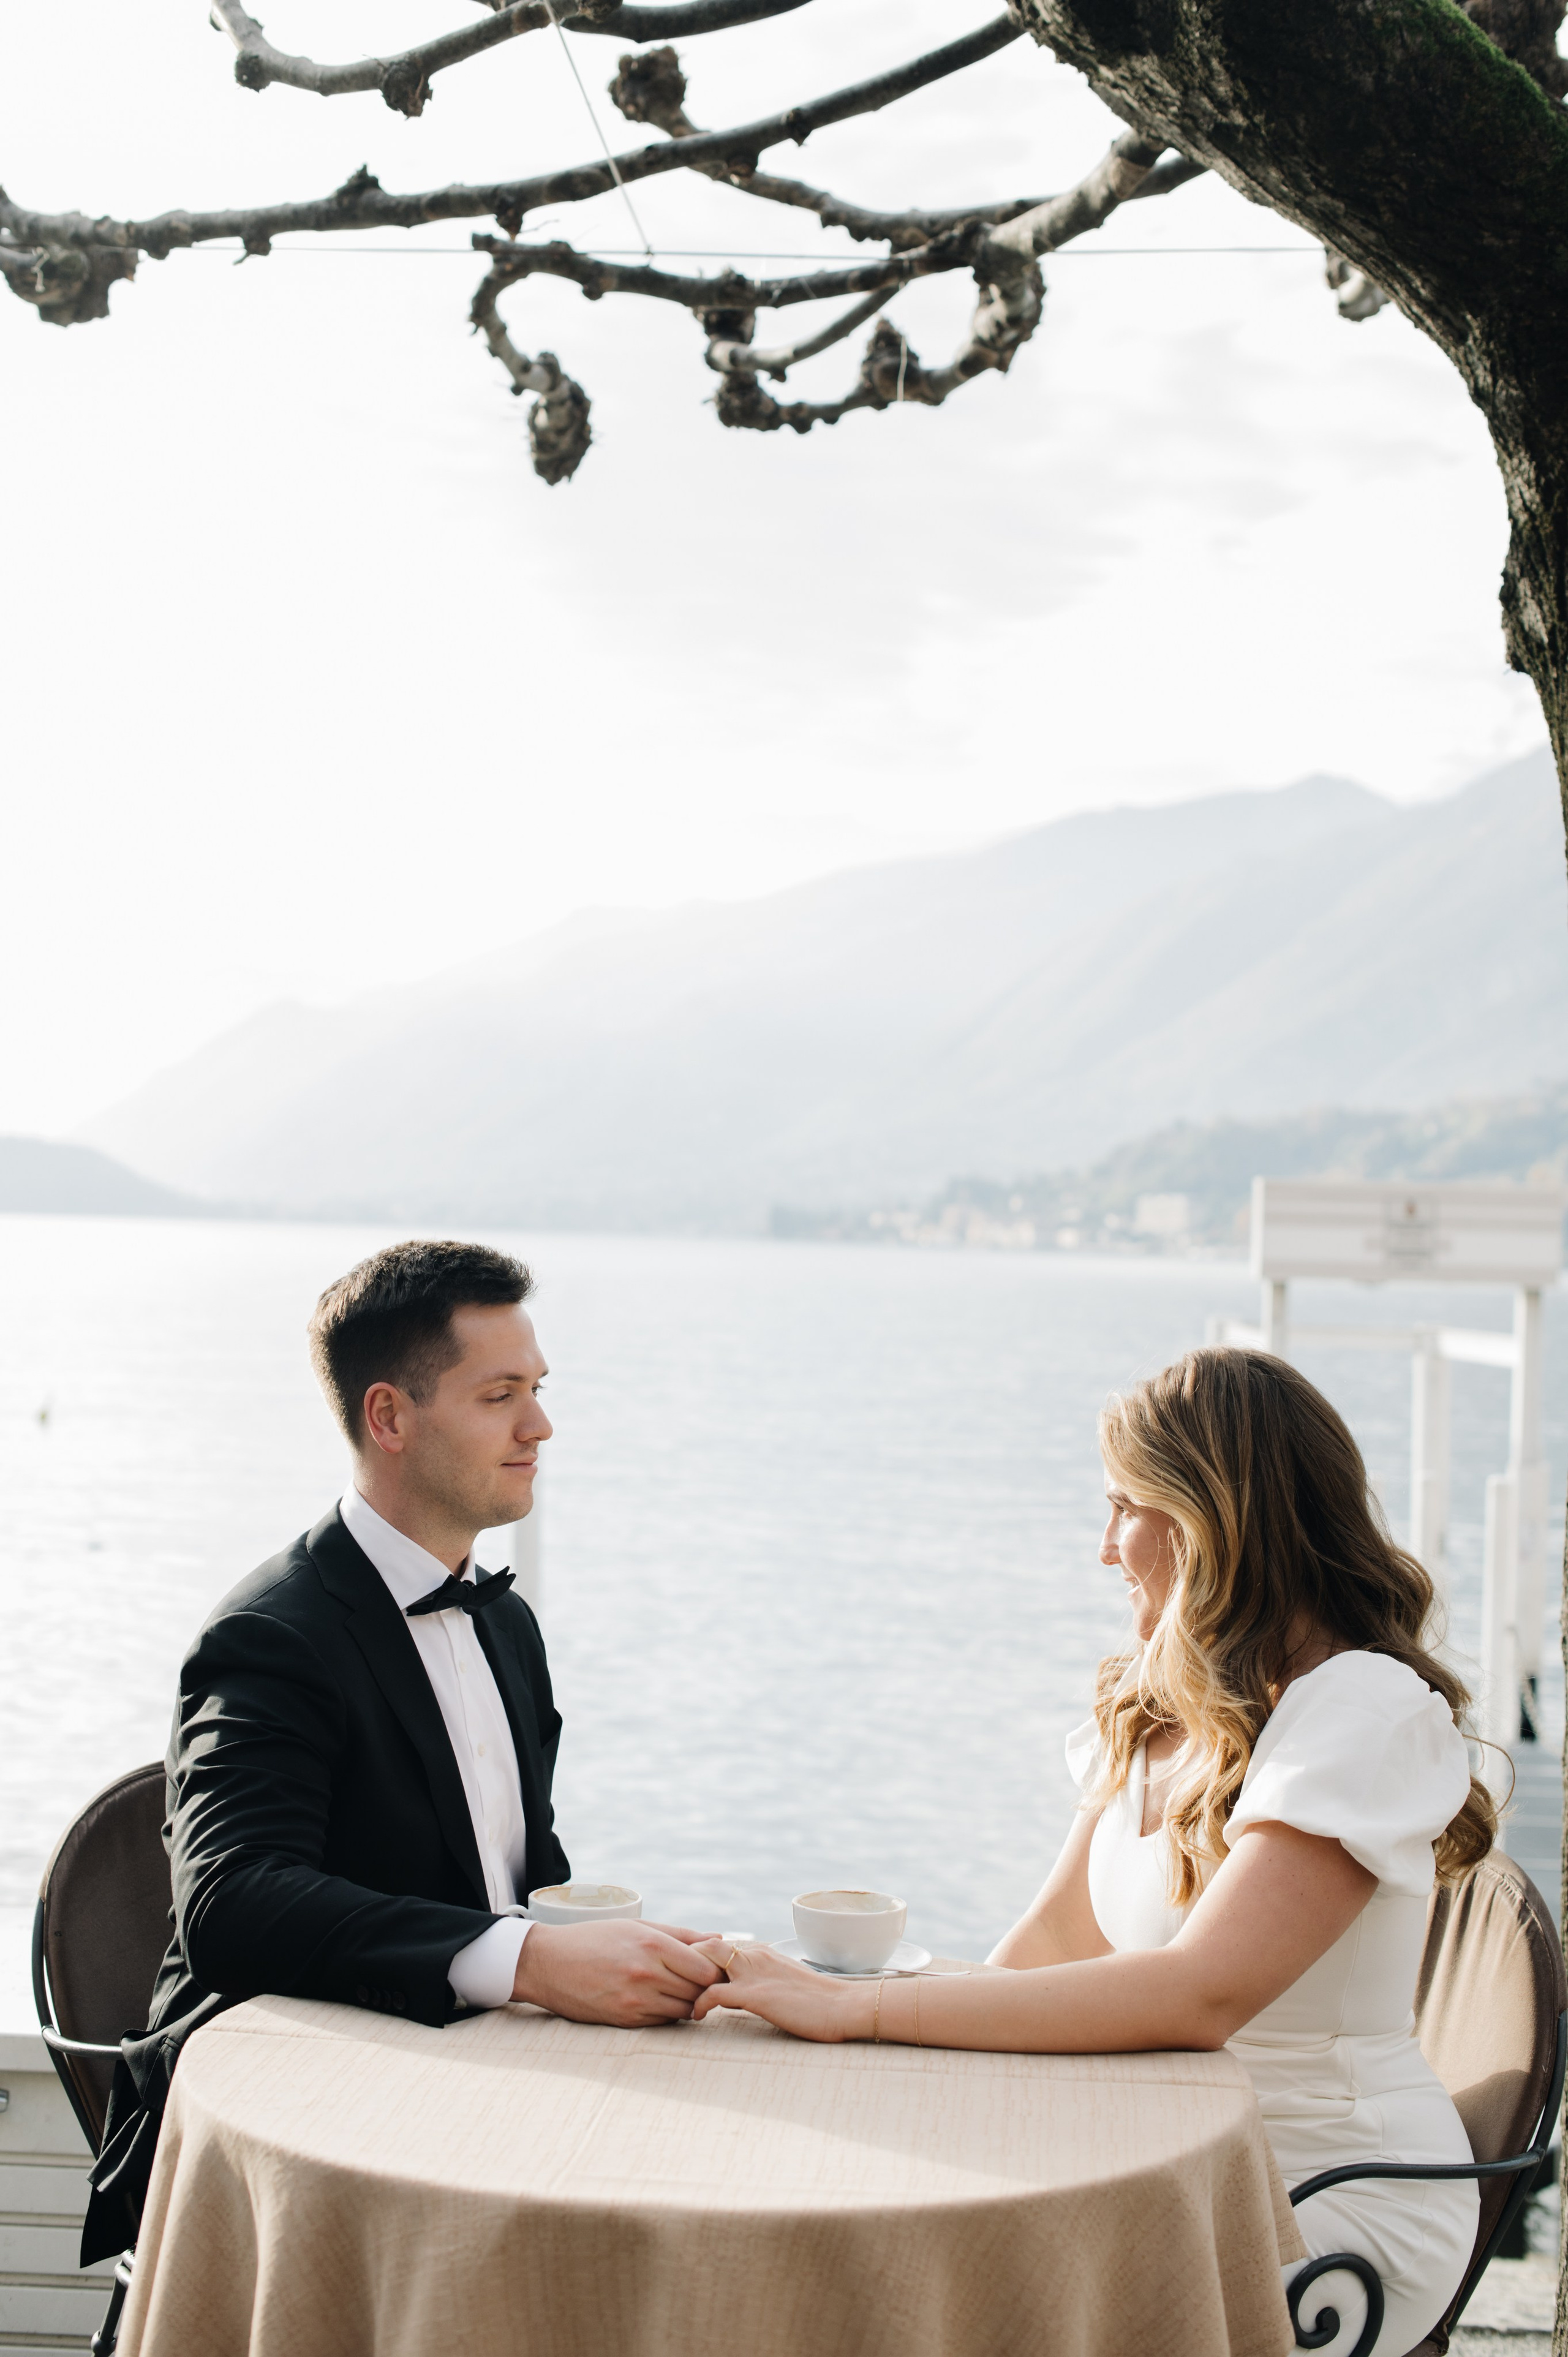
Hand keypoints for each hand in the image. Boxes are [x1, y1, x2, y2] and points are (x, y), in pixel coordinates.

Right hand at [512, 1919, 722, 2024]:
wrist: (549, 1963)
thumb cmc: (596, 1938)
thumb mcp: (637, 1926)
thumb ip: (681, 1935)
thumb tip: (719, 1939)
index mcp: (652, 1945)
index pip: (705, 1970)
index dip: (713, 1971)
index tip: (709, 1967)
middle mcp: (646, 1974)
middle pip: (697, 1991)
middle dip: (703, 1988)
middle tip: (697, 1980)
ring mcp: (635, 2001)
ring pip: (683, 2010)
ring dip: (686, 2002)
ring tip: (675, 1988)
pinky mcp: (625, 2020)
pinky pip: (662, 2021)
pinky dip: (667, 2012)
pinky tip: (657, 1998)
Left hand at [690, 1940, 871, 2042]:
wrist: (843, 2007)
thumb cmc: (819, 2001)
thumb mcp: (786, 1982)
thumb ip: (764, 1980)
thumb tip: (746, 1990)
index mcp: (762, 1952)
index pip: (720, 1945)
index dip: (700, 1957)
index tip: (687, 1974)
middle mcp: (755, 1956)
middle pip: (706, 1945)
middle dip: (687, 1961)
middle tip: (677, 1984)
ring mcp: (754, 1973)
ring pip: (705, 1962)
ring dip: (688, 1979)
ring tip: (682, 1998)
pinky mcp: (755, 1995)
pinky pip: (714, 1993)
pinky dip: (699, 2003)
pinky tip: (697, 2016)